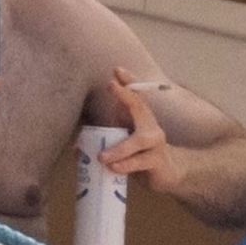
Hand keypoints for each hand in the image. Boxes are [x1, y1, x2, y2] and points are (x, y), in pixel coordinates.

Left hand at [102, 66, 183, 195]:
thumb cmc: (141, 154)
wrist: (167, 175)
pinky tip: (114, 168)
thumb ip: (108, 138)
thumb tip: (77, 144)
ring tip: (102, 157)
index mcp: (141, 119)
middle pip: (140, 107)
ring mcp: (157, 144)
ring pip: (139, 141)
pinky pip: (141, 162)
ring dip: (119, 148)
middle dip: (126, 95)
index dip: (128, 82)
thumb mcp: (125, 142)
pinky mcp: (158, 162)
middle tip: (111, 85)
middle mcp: (151, 126)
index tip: (117, 70)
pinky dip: (126, 165)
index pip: (136, 96)